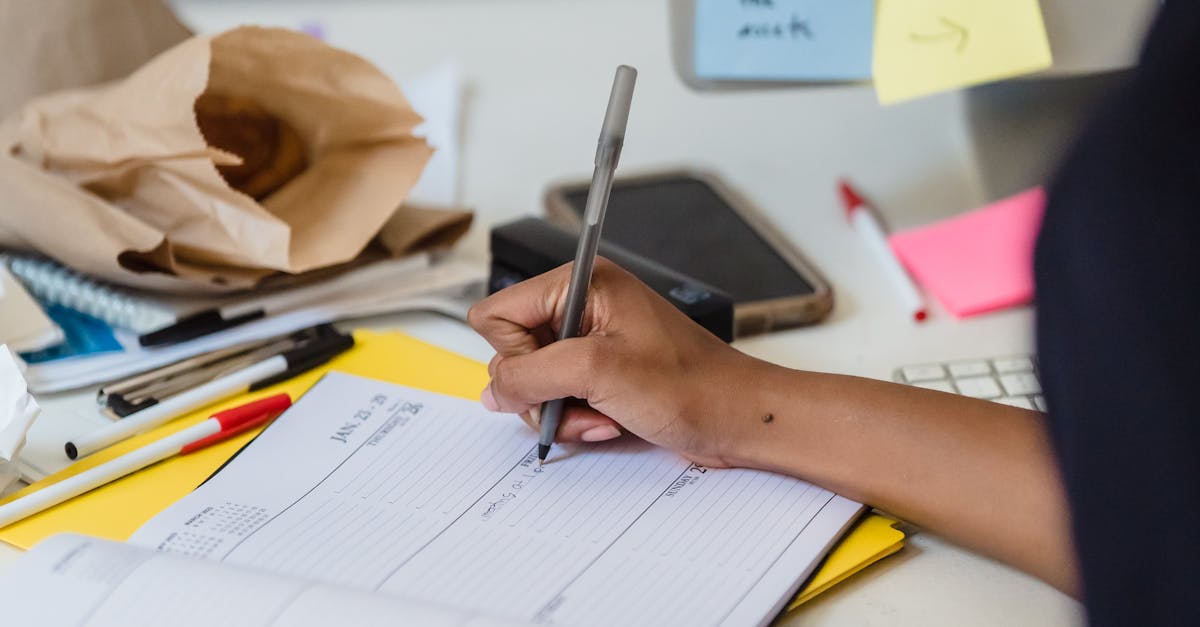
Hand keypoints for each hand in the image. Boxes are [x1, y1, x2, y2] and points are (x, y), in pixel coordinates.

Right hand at [468, 259, 764, 466]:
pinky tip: (609, 421)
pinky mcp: (600, 374)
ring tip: (602, 415)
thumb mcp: (598, 372)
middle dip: (541, 389)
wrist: (739, 417)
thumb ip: (530, 374)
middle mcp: (581, 308)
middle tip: (581, 399)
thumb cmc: (692, 385)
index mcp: (581, 284)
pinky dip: (577, 418)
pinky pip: (559, 399)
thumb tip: (493, 390)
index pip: (498, 314)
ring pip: (532, 383)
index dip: (513, 353)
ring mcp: (590, 343)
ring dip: (561, 410)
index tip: (551, 372)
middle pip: (511, 353)